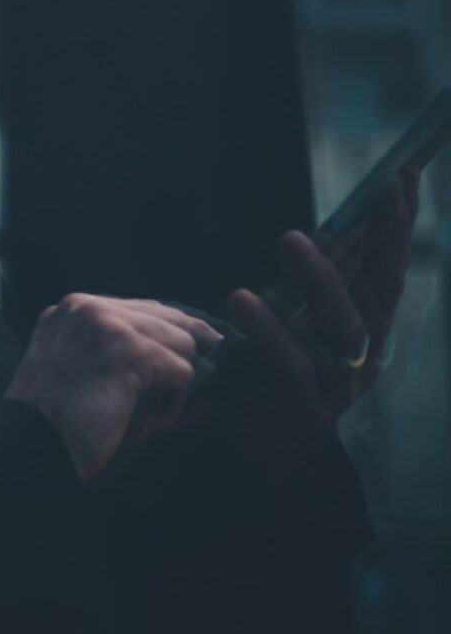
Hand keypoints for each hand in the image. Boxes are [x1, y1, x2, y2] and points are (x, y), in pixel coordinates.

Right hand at [3, 294, 221, 479]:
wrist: (33, 445)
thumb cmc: (56, 417)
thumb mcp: (77, 364)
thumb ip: (110, 344)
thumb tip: (183, 341)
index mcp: (72, 309)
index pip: (143, 308)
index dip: (169, 334)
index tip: (191, 357)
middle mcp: (87, 307)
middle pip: (168, 318)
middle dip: (181, 355)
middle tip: (181, 390)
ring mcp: (106, 325)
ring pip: (181, 342)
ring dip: (177, 380)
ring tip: (156, 409)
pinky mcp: (127, 350)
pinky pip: (182, 370)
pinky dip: (176, 400)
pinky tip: (157, 418)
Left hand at [194, 169, 418, 460]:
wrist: (230, 455)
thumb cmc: (258, 381)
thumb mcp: (290, 325)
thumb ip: (310, 289)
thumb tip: (329, 235)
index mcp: (365, 335)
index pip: (388, 274)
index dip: (398, 228)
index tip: (403, 178)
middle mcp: (363, 359)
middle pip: (383, 293)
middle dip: (387, 239)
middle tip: (382, 191)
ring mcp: (339, 387)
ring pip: (344, 326)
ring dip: (319, 279)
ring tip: (288, 238)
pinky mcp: (302, 410)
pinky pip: (292, 363)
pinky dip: (269, 329)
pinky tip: (242, 298)